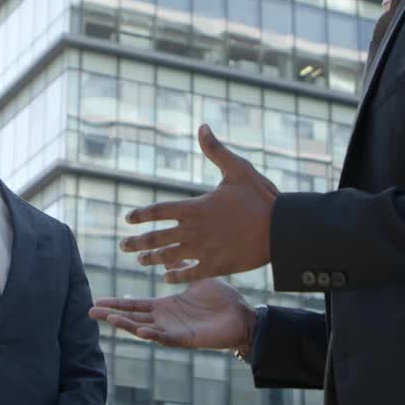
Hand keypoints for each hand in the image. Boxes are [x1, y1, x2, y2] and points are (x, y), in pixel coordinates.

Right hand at [89, 278, 255, 349]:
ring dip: (127, 325)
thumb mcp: (195, 279)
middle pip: (132, 318)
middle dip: (112, 315)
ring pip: (144, 329)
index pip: (135, 305)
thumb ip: (179, 268)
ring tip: (109, 319)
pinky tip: (141, 330)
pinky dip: (153, 335)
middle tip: (90, 312)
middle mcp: (165, 320)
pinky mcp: (186, 339)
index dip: (116, 303)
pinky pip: (166, 338)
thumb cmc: (221, 301)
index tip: (96, 301)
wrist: (242, 316)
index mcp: (165, 307)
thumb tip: (167, 253)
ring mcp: (174, 331)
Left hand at [121, 125, 276, 282]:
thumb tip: (203, 127)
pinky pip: (190, 273)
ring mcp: (203, 250)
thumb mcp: (238, 169)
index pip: (158, 211)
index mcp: (195, 207)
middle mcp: (194, 230)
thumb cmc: (260, 197)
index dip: (141, 215)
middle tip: (123, 245)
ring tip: (141, 261)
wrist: (281, 229)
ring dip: (152, 259)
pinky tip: (168, 277)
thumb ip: (215, 151)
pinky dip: (177, 275)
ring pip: (169, 257)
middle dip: (138, 242)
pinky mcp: (216, 265)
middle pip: (157, 238)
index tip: (128, 219)